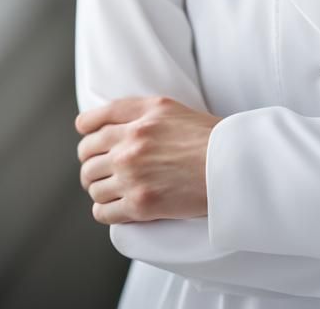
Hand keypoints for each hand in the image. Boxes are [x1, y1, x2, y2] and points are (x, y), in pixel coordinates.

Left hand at [75, 95, 223, 224]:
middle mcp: (132, 142)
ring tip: (115, 188)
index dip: (87, 132)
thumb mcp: (170, 108)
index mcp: (141, 115)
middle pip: (87, 155)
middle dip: (92, 163)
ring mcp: (133, 174)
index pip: (91, 121)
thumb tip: (105, 124)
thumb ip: (136, 111)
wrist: (232, 166)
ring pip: (92, 184)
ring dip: (100, 187)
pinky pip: (102, 211)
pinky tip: (118, 206)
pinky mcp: (140, 205)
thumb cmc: (208, 136)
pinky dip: (106, 210)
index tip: (90, 139)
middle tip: (102, 169)